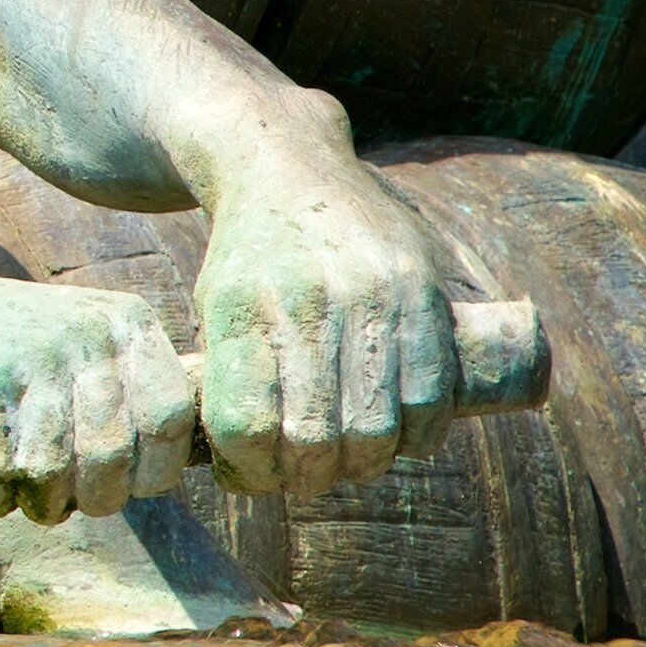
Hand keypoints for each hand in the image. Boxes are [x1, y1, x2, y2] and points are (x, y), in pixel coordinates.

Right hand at [0, 279, 195, 524]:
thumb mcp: (81, 352)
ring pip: (52, 472)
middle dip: (88, 498)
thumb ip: (132, 398)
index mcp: (125, 322)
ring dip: (32, 502)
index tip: (119, 482)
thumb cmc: (3, 354)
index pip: (171, 420)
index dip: (150, 470)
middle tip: (57, 500)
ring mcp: (27, 354)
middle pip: (113, 457)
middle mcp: (84, 332)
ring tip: (17, 493)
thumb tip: (179, 470)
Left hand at [193, 164, 454, 497]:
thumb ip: (230, 382)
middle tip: (305, 476)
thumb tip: (251, 469)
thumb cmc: (248, 259)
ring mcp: (371, 296)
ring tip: (350, 462)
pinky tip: (400, 441)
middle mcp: (308, 302)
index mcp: (243, 310)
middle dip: (309, 475)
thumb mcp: (214, 308)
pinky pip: (431, 394)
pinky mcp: (423, 293)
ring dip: (364, 464)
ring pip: (376, 425)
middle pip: (315, 435)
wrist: (291, 169)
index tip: (252, 475)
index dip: (249, 469)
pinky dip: (418, 435)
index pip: (246, 424)